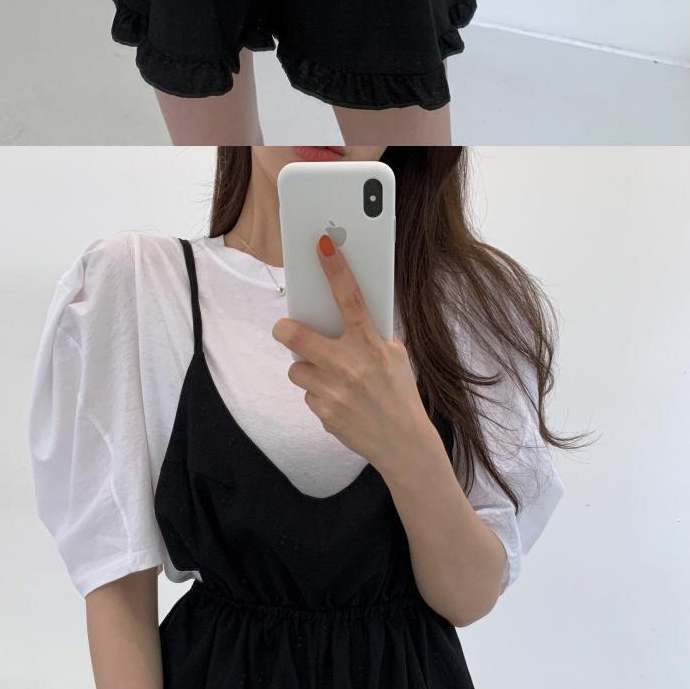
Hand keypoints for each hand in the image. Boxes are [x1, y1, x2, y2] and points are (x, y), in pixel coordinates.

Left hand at [272, 234, 426, 476]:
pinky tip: (340, 401)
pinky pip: (308, 395)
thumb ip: (370, 335)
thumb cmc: (399, 394)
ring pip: (296, 368)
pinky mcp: (323, 412)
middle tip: (287, 328)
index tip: (322, 244)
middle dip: (285, 329)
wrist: (404, 443)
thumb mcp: (395, 356)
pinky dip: (319, 395)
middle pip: (294, 335)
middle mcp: (348, 364)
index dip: (334, 267)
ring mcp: (333, 390)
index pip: (349, 296)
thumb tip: (342, 315)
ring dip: (307, 369)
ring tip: (328, 376)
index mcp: (369, 343)